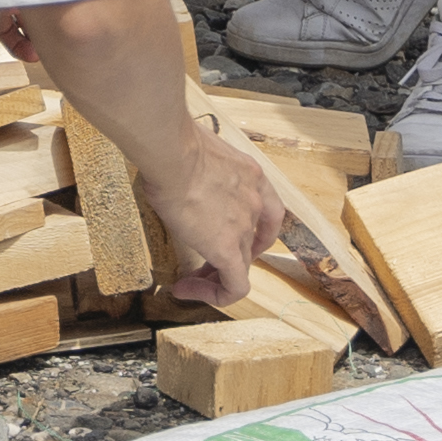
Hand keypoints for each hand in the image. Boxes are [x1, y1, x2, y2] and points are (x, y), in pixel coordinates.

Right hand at [128, 122, 286, 309]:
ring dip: (215, 278)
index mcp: (252, 176)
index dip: (254, 232)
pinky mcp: (227, 249)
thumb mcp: (198, 155)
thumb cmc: (175, 146)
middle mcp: (255, 202)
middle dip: (226, 257)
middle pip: (249, 243)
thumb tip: (179, 174)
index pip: (268, 214)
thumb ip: (200, 171)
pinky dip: (215, 295)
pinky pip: (233, 286)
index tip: (224, 234)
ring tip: (188, 283)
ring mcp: (244, 226)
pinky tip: (186, 290)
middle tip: (199, 265)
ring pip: (240, 267)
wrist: (173, 153)